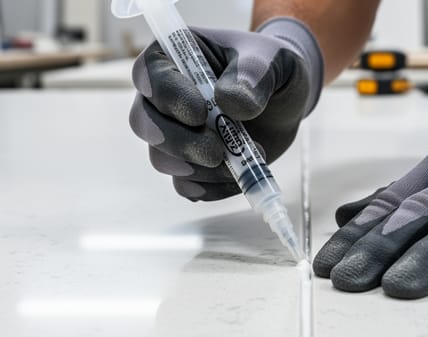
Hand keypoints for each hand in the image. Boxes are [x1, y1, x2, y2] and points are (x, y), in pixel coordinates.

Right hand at [129, 18, 322, 201]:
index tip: (200, 114)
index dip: (169, 98)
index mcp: (171, 57)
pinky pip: (186, 186)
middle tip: (215, 152)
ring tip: (243, 160)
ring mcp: (172, 135)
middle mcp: (161, 98)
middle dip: (179, 143)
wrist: (283, 101)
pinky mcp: (189, 165)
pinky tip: (239, 176)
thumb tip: (230, 102)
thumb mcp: (271, 59)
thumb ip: (252, 74)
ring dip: (201, 169)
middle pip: (145, 124)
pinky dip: (212, 188)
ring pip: (163, 160)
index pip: (149, 76)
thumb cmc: (268, 68)